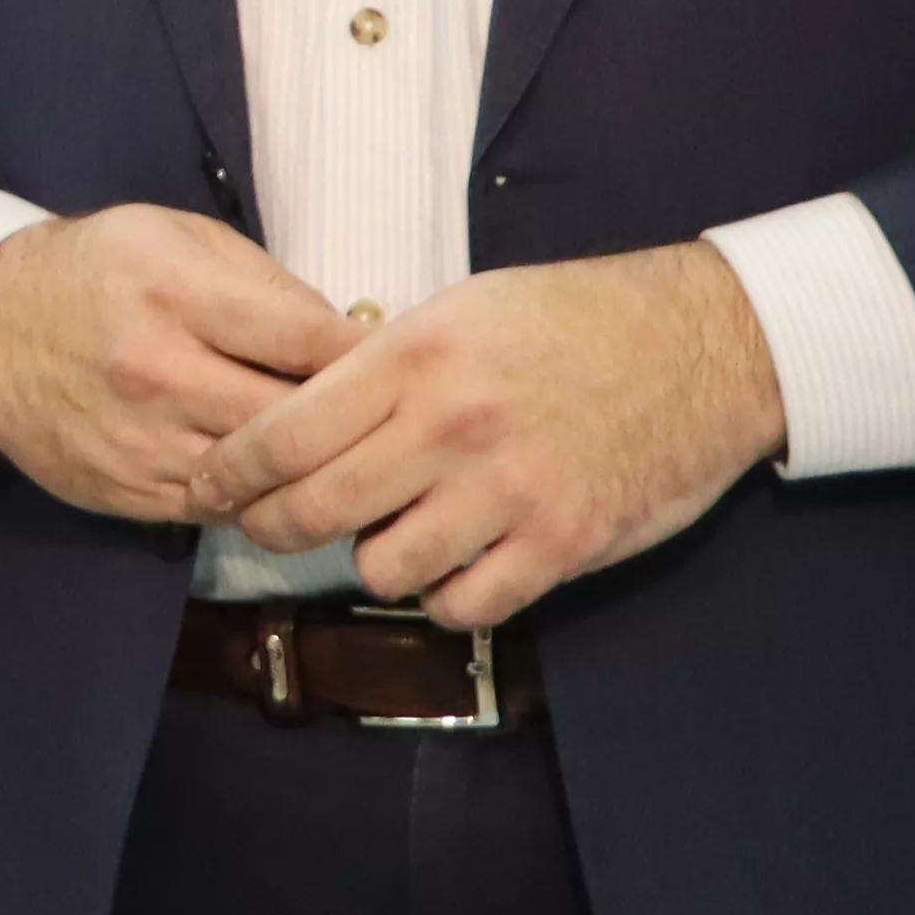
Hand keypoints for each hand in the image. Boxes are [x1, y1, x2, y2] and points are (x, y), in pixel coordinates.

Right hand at [0, 208, 363, 523]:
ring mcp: (139, 444)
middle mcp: (158, 374)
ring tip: (347, 462)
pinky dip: (257, 498)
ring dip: (310, 475)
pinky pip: (220, 512)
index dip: (370, 357)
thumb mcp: (176, 238)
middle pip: (295, 423)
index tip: (406, 362)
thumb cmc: (95, 269)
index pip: (307, 340)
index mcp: (177, 296)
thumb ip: (265, 285)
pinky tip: (278, 480)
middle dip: (353, 425)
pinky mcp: (124, 494)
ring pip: (263, 483)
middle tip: (390, 423)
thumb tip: (352, 337)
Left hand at [192, 244, 788, 628]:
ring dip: (376, 560)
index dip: (230, 469)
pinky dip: (446, 596)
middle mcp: (450, 426)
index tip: (209, 483)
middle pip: (316, 510)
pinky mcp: (560, 544)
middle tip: (270, 526)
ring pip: (384, 569)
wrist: (705, 348)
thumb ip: (380, 362)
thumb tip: (298, 405)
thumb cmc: (575, 319)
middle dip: (274, 526)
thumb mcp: (463, 309)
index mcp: (414, 355)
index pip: (282, 431)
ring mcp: (507, 491)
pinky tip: (454, 565)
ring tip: (391, 534)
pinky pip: (463, 604)